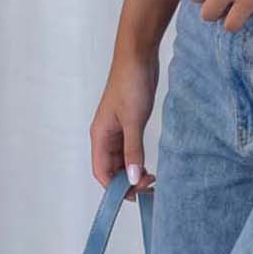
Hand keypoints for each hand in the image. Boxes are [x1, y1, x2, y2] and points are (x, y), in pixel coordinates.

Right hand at [91, 48, 158, 198]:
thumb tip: (132, 178)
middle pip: (111, 169)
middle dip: (127, 181)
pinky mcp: (128, 123)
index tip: (134, 196)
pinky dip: (138, 160)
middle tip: (149, 186)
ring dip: (133, 172)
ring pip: (121, 160)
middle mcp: (105, 135)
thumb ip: (133, 151)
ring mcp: (116, 130)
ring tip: (152, 178)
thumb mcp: (133, 121)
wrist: (138, 57)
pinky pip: (130, 149)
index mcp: (100, 135)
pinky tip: (149, 165)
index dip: (115, 188)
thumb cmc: (131, 83)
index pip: (101, 172)